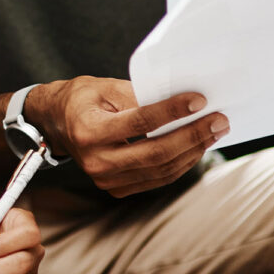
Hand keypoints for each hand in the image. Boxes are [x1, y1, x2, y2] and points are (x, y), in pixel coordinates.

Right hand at [32, 77, 229, 196]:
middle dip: (192, 136)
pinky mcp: (115, 187)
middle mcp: (96, 161)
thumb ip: (137, 95)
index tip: (198, 100)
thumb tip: (178, 102)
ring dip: (192, 151)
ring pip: (161, 170)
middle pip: (156, 153)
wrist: (55, 122)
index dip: (171, 112)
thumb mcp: (103, 86)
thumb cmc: (80, 98)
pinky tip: (195, 147)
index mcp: (89, 131)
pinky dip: (180, 163)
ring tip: (213, 132)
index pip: (139, 123)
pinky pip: (157, 179)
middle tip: (219, 120)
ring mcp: (106, 179)